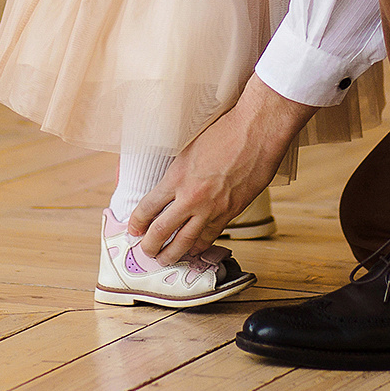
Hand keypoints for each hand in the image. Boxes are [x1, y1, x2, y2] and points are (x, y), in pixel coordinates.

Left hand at [131, 76, 313, 262]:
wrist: (256, 133)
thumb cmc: (225, 131)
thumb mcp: (189, 147)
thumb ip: (178, 170)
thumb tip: (170, 183)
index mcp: (176, 176)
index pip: (147, 207)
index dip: (137, 222)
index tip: (133, 228)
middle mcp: (190, 196)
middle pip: (162, 230)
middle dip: (150, 245)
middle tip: (146, 251)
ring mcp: (211, 208)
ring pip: (186, 241)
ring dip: (173, 253)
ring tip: (165, 259)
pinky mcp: (230, 212)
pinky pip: (210, 236)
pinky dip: (200, 245)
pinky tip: (194, 248)